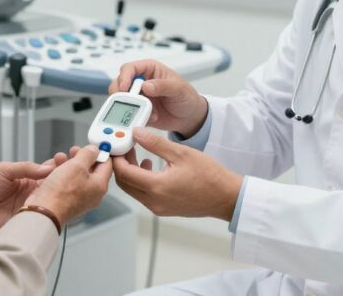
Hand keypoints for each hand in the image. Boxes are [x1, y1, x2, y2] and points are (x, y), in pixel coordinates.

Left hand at [0, 153, 68, 237]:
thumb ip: (26, 168)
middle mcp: (32, 193)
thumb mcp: (4, 170)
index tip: (66, 160)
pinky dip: (48, 211)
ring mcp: (30, 207)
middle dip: (63, 179)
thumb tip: (47, 167)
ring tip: (66, 188)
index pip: (48, 171)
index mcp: (27, 179)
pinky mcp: (27, 220)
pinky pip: (41, 216)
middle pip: (53, 186)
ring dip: (58, 195)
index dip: (58, 166)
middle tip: (71, 173)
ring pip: (51, 201)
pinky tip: (54, 205)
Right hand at [24, 145, 112, 225]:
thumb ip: (88, 155)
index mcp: (100, 185)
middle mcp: (93, 193)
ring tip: (60, 158)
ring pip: (78, 175)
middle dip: (82, 157)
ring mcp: (81, 198)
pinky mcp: (69, 201)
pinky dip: (63, 174)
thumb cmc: (61, 193)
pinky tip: (54, 169)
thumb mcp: (77, 165)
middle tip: (74, 150)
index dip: (100, 152)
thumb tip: (94, 150)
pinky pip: (69, 183)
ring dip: (70, 164)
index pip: (107, 164)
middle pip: (92, 169)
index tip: (92, 145)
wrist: (43, 212)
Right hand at [111, 59, 207, 137]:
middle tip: (129, 102)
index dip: (124, 77)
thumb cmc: (187, 97)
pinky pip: (128, 113)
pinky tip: (150, 118)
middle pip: (120, 83)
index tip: (125, 88)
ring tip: (146, 112)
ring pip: (121, 99)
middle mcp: (141, 81)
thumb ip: (163, 85)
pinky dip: (135, 117)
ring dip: (130, 106)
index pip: (130, 68)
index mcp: (150, 69)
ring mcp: (138, 96)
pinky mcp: (138, 110)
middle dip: (121, 93)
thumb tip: (146, 85)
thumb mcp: (179, 89)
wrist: (189, 117)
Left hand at [112, 127, 242, 219]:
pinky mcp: (164, 209)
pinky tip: (150, 167)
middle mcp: (154, 201)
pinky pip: (143, 195)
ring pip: (133, 190)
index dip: (117, 158)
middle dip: (121, 165)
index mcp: (157, 187)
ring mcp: (158, 207)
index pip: (124, 173)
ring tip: (138, 155)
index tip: (119, 144)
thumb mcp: (181, 153)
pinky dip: (141, 181)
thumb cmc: (209, 176)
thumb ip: (155, 143)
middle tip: (126, 148)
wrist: (225, 197)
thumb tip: (137, 133)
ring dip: (131, 173)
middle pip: (124, 183)